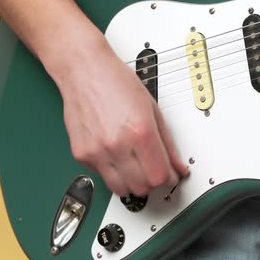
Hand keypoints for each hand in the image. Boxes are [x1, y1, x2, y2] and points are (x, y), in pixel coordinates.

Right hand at [47, 39, 188, 196]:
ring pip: (121, 190)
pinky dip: (112, 172)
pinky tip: (114, 154)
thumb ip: (167, 142)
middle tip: (152, 169)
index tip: (169, 175)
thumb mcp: (152, 108)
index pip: (159, 176)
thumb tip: (178, 166)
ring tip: (134, 166)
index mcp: (140, 131)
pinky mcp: (81, 155)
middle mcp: (117, 144)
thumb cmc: (115, 81)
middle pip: (142, 188)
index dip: (168, 178)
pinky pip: (102, 177)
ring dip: (131, 183)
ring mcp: (97, 152)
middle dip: (151, 182)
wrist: (83, 69)